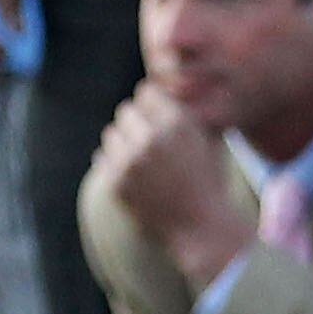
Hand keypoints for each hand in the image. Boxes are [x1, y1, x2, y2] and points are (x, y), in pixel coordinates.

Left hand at [93, 87, 258, 290]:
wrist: (204, 228)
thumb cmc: (209, 180)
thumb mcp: (207, 138)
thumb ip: (182, 110)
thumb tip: (155, 85)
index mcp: (177, 123)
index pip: (146, 92)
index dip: (153, 106)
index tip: (159, 119)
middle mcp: (151, 138)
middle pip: (126, 111)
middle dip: (138, 124)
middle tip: (152, 144)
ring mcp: (130, 161)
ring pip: (112, 134)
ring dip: (125, 144)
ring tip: (146, 162)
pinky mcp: (115, 182)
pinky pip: (103, 158)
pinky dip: (117, 165)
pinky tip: (138, 177)